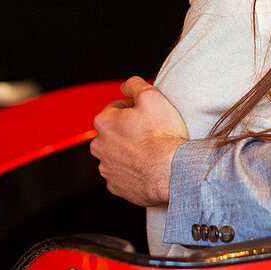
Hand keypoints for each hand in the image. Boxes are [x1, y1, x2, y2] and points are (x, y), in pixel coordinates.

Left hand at [91, 76, 188, 206]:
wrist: (172, 173)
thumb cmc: (163, 135)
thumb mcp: (152, 96)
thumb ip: (134, 84)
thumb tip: (125, 86)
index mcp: (104, 122)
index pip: (117, 108)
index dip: (135, 109)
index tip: (150, 116)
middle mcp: (98, 145)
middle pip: (115, 131)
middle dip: (129, 130)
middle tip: (151, 133)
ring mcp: (106, 168)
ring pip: (117, 152)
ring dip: (130, 150)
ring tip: (151, 151)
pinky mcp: (115, 185)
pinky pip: (122, 173)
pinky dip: (132, 169)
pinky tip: (147, 167)